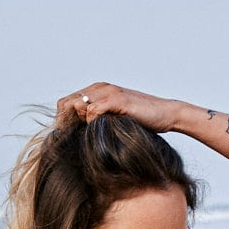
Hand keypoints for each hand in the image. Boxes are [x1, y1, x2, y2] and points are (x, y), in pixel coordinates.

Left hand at [55, 82, 183, 133]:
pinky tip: (98, 133)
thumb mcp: (113, 120)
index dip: (62, 121)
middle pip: (66, 103)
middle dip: (65, 123)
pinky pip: (93, 111)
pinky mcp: (118, 100)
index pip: (66, 103)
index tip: (66, 139)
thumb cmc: (142, 121)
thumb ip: (97, 121)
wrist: (166, 114)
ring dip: (77, 124)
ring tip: (84, 138)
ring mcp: (109, 92)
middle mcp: (100, 88)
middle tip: (70, 141)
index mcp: (97, 91)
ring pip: (77, 105)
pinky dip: (91, 123)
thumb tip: (77, 136)